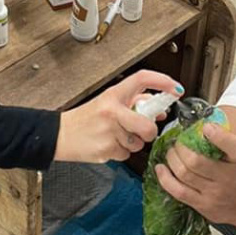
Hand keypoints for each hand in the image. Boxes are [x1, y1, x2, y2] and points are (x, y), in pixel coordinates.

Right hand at [54, 70, 183, 162]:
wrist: (59, 135)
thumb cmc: (85, 119)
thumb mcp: (108, 103)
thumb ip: (133, 103)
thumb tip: (159, 109)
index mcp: (113, 95)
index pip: (142, 79)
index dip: (163, 82)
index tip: (176, 89)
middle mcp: (112, 111)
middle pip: (148, 125)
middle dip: (150, 132)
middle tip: (143, 131)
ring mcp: (109, 131)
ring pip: (138, 143)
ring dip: (132, 144)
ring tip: (116, 137)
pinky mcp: (105, 149)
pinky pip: (126, 155)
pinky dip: (121, 153)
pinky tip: (108, 145)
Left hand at [155, 124, 235, 234]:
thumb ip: (227, 139)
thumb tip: (200, 125)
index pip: (230, 145)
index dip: (215, 134)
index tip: (205, 128)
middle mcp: (228, 177)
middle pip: (195, 161)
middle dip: (180, 147)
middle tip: (178, 142)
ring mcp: (214, 194)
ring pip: (184, 174)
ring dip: (172, 159)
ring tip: (171, 152)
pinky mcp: (204, 206)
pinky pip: (179, 192)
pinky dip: (165, 179)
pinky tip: (160, 169)